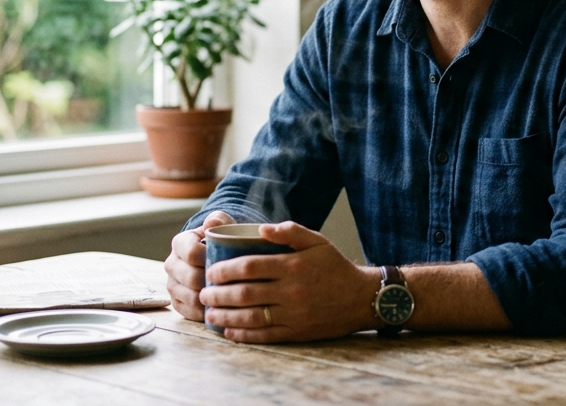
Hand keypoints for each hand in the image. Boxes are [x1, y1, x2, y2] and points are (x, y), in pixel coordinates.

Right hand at [164, 210, 235, 320]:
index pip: (191, 254)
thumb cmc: (221, 240)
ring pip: (189, 297)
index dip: (209, 260)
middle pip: (190, 278)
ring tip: (229, 298)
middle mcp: (171, 264)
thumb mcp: (223, 224)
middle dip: (212, 282)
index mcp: (180, 243)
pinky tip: (221, 309)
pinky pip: (188, 312)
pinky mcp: (176, 302)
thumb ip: (219, 220)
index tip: (228, 262)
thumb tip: (212, 222)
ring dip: (209, 300)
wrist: (214, 256)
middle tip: (234, 284)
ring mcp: (172, 284)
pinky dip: (204, 312)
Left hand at [199, 221, 378, 342]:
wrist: (361, 298)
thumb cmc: (335, 267)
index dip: (225, 270)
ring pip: (251, 317)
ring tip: (209, 314)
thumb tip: (261, 228)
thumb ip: (290, 232)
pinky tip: (229, 333)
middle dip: (219, 294)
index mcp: (293, 266)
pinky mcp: (297, 332)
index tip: (211, 271)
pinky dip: (244, 335)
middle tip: (203, 293)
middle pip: (245, 293)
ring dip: (225, 316)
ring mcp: (294, 314)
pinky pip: (265, 335)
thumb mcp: (318, 241)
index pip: (250, 267)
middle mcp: (291, 291)